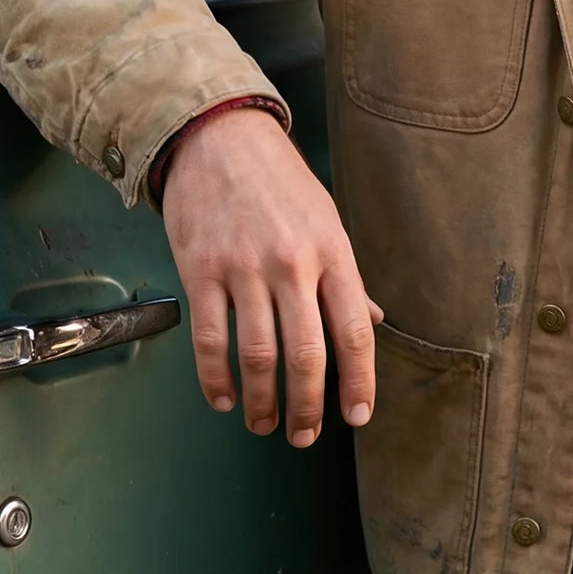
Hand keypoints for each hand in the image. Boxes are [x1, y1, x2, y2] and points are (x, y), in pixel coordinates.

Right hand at [161, 107, 380, 445]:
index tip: (357, 415)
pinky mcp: (201, 271)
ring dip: (263, 402)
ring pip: (258, 356)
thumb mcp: (325, 219)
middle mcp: (293, 263)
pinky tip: (225, 399)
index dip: (359, 380)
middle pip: (307, 354)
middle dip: (308, 407)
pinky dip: (216, 380)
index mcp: (333, 251)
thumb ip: (346, 276)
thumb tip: (371, 321)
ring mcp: (245, 268)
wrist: (220, 137)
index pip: (354, 330)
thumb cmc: (279, 181)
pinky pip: (210, 340)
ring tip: (265, 424)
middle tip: (304, 436)